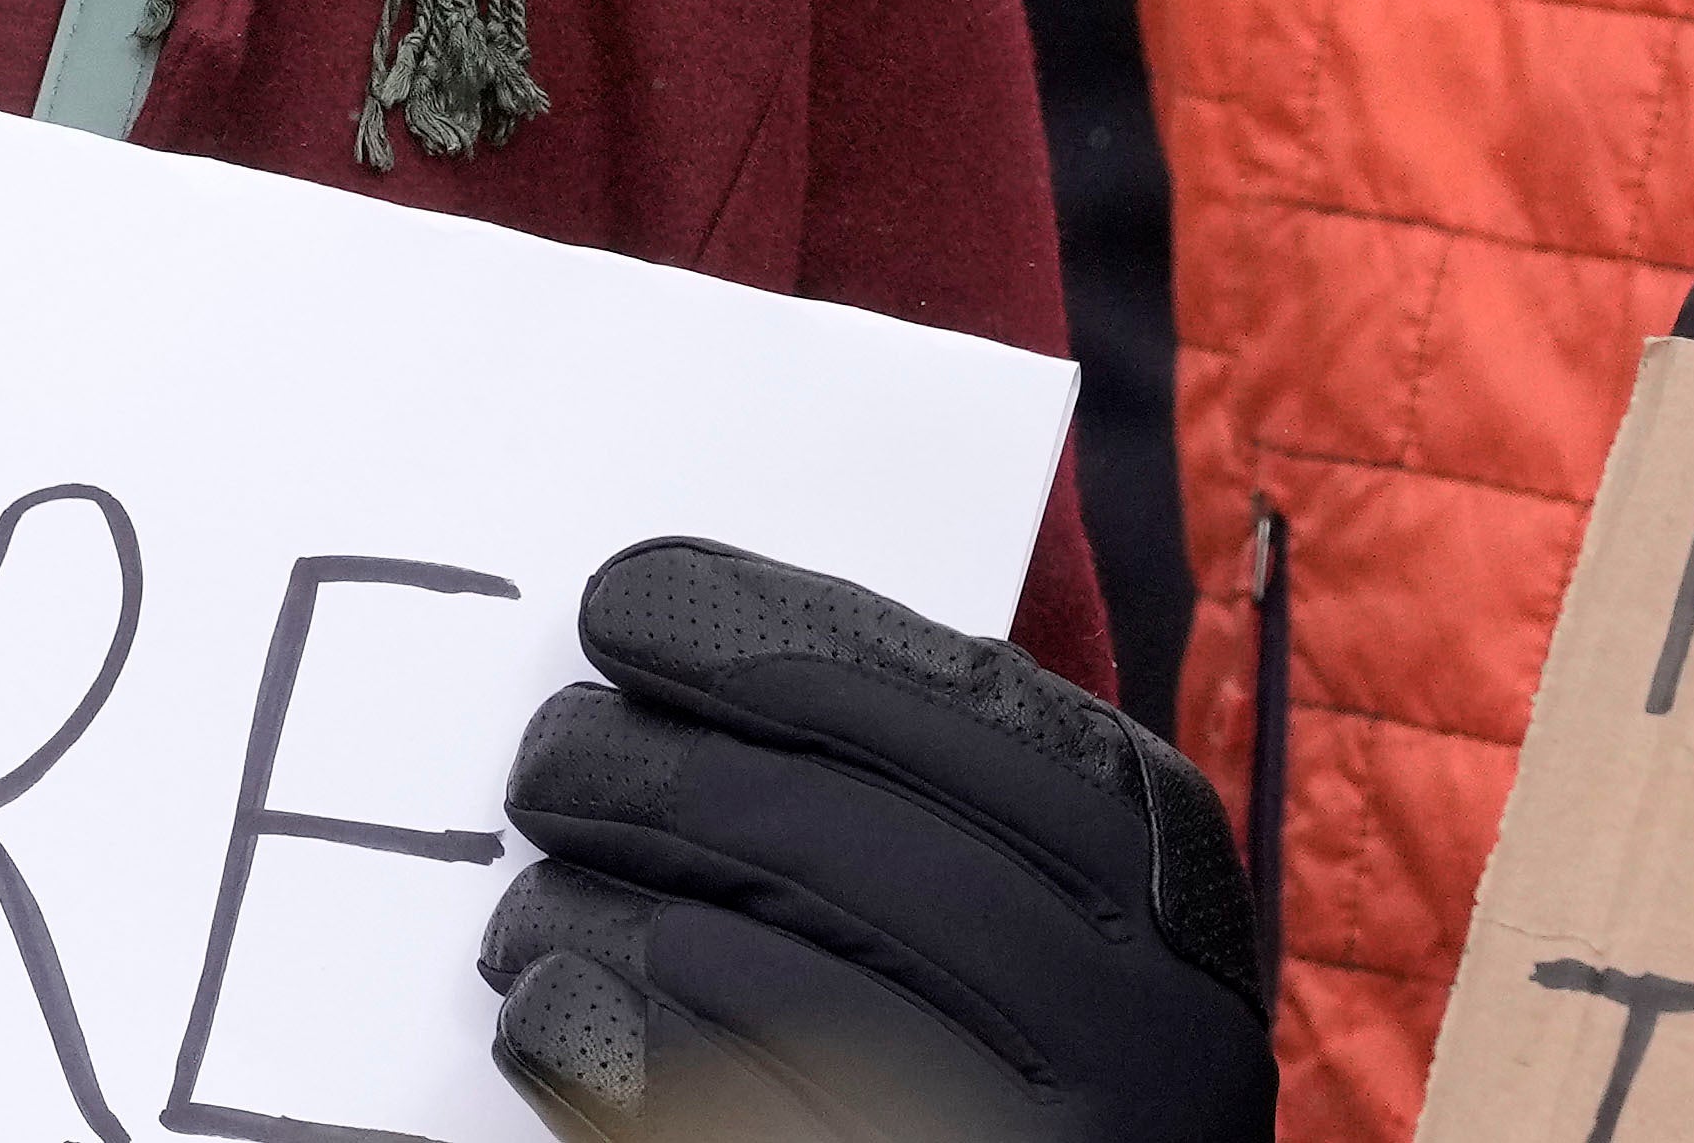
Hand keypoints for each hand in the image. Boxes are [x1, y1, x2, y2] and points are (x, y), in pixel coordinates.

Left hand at [484, 538, 1277, 1142]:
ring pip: (745, 970)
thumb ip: (949, 786)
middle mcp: (1129, 1006)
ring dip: (601, 912)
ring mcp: (1030, 1126)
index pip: (951, 704)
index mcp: (1162, 879)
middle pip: (828, 833)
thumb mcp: (1062, 906)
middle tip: (552, 751)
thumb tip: (731, 635)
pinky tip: (552, 1005)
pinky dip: (603, 1037)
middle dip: (653, 773)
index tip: (631, 602)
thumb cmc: (1031, 1059)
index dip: (767, 639)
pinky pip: (710, 1101)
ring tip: (532, 905)